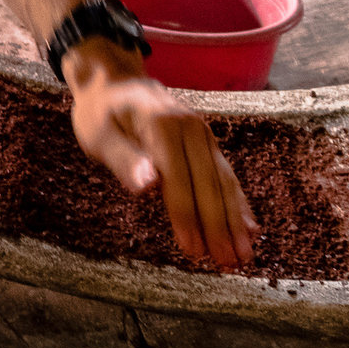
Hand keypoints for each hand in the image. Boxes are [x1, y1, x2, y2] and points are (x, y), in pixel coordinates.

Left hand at [64, 40, 255, 268]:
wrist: (113, 83)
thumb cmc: (100, 114)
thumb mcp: (98, 135)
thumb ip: (124, 159)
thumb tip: (149, 186)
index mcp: (162, 124)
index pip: (178, 177)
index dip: (187, 215)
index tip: (193, 249)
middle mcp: (191, 127)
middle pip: (208, 183)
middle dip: (220, 226)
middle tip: (228, 264)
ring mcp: (203, 135)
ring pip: (223, 182)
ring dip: (235, 220)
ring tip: (244, 256)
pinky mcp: (207, 144)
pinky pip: (226, 176)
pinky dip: (238, 204)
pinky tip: (250, 229)